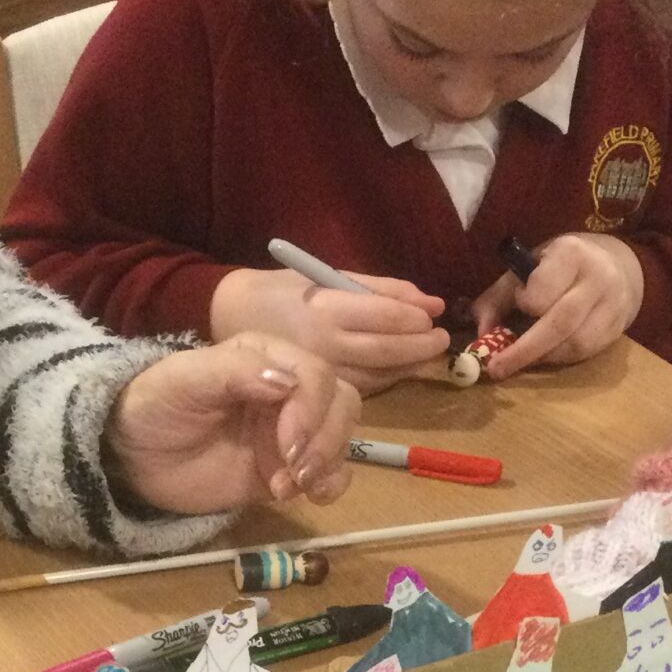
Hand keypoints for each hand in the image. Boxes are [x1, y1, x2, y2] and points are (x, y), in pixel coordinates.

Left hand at [104, 339, 358, 513]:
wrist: (133, 458)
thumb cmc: (154, 407)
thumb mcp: (183, 380)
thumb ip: (235, 372)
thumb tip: (287, 382)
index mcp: (266, 357)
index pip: (315, 374)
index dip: (311, 410)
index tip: (289, 446)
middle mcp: (287, 389)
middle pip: (341, 402)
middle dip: (325, 438)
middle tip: (293, 471)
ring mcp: (291, 430)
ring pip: (342, 434)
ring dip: (328, 462)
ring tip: (290, 486)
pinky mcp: (290, 468)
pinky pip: (334, 472)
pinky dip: (331, 484)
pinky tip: (306, 496)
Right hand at [209, 265, 447, 389]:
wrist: (230, 318)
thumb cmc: (282, 291)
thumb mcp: (329, 276)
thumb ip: (382, 289)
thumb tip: (434, 303)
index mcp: (325, 308)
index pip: (386, 317)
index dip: (416, 319)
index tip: (434, 316)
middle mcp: (324, 345)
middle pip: (387, 351)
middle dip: (422, 347)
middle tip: (440, 339)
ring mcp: (319, 374)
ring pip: (379, 376)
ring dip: (409, 366)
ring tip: (424, 352)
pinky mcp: (315, 394)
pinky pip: (362, 389)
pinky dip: (386, 378)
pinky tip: (396, 367)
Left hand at [483, 233, 642, 376]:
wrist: (619, 266)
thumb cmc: (562, 266)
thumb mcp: (530, 267)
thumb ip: (499, 297)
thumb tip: (480, 334)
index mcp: (570, 253)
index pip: (542, 290)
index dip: (526, 302)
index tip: (520, 302)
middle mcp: (597, 278)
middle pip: (559, 323)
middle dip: (524, 350)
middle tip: (497, 368)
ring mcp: (612, 305)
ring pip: (575, 344)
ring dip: (544, 356)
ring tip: (525, 358)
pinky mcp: (618, 329)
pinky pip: (586, 352)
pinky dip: (561, 358)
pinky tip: (548, 354)